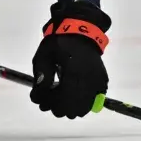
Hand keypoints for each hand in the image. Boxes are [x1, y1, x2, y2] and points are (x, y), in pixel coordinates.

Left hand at [30, 0, 110, 118]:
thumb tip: (38, 96)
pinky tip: (70, 93)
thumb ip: (41, 76)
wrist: (79, 32)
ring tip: (58, 98)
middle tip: (47, 102)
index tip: (40, 102)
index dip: (51, 105)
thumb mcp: (43, 55)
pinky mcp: (102, 82)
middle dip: (59, 108)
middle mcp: (89, 80)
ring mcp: (98, 82)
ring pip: (84, 107)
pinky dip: (80, 102)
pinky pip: (92, 100)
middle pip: (75, 108)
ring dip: (70, 107)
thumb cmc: (58, 42)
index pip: (64, 101)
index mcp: (74, 72)